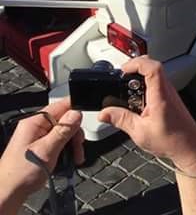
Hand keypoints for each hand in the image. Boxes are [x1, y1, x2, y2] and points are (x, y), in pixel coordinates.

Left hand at [0, 99, 83, 214]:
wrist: (7, 194)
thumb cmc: (19, 175)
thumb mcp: (47, 151)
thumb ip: (63, 131)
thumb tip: (76, 113)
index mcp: (35, 122)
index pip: (61, 106)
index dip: (75, 113)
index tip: (82, 126)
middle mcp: (36, 127)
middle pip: (64, 121)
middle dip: (74, 135)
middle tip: (78, 148)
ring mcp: (37, 138)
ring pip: (62, 133)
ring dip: (71, 145)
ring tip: (74, 159)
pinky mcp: (39, 148)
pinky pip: (57, 143)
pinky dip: (65, 151)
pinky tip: (67, 161)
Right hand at [98, 57, 195, 172]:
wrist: (189, 148)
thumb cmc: (172, 141)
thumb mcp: (140, 132)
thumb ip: (121, 120)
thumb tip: (105, 113)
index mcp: (160, 95)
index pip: (152, 67)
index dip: (136, 64)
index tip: (123, 70)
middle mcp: (167, 90)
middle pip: (152, 66)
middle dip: (135, 68)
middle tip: (122, 76)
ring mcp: (169, 93)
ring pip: (154, 74)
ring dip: (139, 77)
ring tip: (126, 89)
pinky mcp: (169, 98)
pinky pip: (156, 83)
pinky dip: (145, 85)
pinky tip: (137, 100)